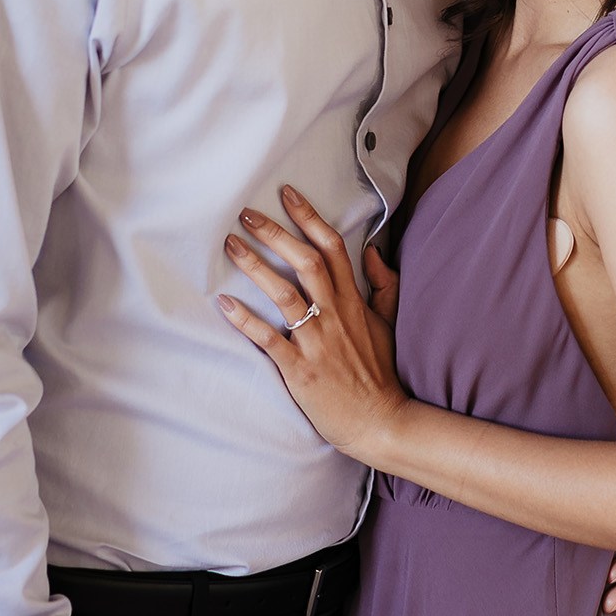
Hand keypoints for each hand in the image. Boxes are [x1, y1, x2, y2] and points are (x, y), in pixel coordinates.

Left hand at [217, 186, 408, 461]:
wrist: (381, 420)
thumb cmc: (381, 372)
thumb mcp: (390, 323)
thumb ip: (384, 285)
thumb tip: (373, 251)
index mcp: (355, 302)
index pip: (334, 249)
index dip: (310, 218)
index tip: (287, 195)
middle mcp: (336, 315)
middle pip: (306, 263)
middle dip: (276, 234)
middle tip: (247, 214)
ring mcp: (318, 342)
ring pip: (285, 295)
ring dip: (257, 267)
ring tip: (231, 246)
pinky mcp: (301, 370)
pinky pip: (270, 340)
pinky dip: (247, 321)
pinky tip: (225, 303)